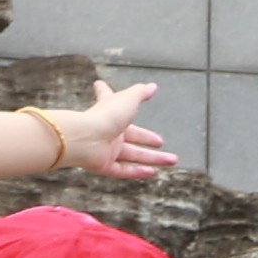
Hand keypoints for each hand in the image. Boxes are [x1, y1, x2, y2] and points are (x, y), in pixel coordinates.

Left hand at [53, 78, 172, 182]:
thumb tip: (152, 86)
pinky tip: (153, 172)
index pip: (112, 101)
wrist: (86, 138)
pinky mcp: (104, 166)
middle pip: (132, 137)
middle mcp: (108, 131)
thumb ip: (141, 93)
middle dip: (148, 139)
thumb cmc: (105, 116)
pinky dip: (138, 172)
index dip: (108, 92)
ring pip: (133, 156)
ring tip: (172, 160)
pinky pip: (123, 171)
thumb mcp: (128, 99)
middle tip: (161, 142)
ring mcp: (106, 150)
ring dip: (153, 159)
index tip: (100, 84)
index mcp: (111, 112)